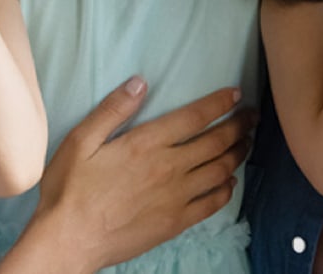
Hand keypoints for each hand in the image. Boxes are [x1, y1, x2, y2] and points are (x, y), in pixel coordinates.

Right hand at [7, 78, 256, 273]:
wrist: (69, 241)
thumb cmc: (70, 187)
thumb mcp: (81, 139)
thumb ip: (113, 109)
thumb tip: (141, 81)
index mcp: (147, 143)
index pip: (194, 117)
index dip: (219, 103)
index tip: (237, 94)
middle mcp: (169, 168)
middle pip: (216, 142)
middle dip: (239, 125)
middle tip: (254, 115)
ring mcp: (176, 198)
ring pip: (220, 170)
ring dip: (238, 153)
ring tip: (248, 142)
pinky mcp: (175, 222)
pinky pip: (212, 204)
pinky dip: (227, 189)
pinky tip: (230, 181)